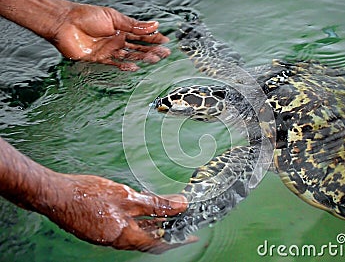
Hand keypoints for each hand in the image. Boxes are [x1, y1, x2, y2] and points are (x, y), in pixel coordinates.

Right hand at [44, 174, 194, 252]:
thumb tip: (180, 205)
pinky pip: (128, 225)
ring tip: (168, 210)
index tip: (192, 235)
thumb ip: (155, 204)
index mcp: (127, 237)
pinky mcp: (103, 226)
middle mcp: (119, 240)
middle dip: (169, 227)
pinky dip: (140, 217)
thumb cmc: (88, 196)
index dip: (178, 241)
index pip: (159, 244)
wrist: (57, 195)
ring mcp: (110, 234)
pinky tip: (144, 205)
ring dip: (155, 222)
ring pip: (139, 231)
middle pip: (151, 238)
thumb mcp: (128, 197)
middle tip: (183, 217)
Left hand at [50, 4, 170, 70]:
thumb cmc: (86, 16)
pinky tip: (135, 67)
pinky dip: (125, 66)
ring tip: (154, 60)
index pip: (141, 35)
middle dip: (152, 50)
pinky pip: (115, 64)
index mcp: (120, 28)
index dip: (153, 38)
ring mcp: (108, 50)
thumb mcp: (114, 18)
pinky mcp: (100, 59)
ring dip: (142, 58)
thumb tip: (154, 24)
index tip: (165, 42)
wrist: (64, 23)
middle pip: (138, 47)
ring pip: (129, 56)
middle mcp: (116, 39)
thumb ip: (134, 25)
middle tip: (164, 54)